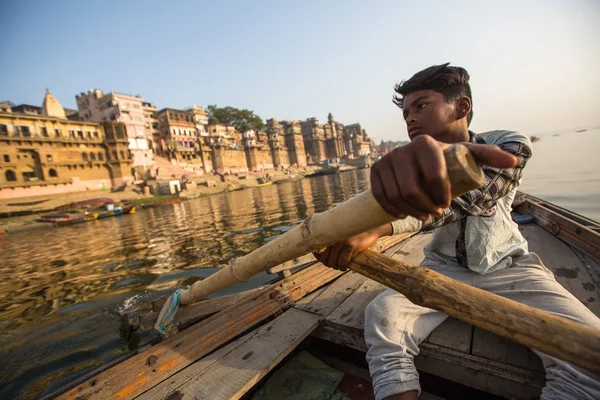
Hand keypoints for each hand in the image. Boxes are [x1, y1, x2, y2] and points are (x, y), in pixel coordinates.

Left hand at [313, 224, 391, 269]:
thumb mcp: (341, 234)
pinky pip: (342, 262)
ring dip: (337, 267)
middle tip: (337, 264)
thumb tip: (320, 254)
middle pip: (324, 259)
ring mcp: (341, 242)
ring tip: (342, 265)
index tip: (324, 260)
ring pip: (333, 262)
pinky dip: (343, 267)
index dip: (319, 258)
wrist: (371, 228)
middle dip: (330, 264)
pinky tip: (346, 266)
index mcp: (330, 235)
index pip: (318, 250)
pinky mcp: (350, 246)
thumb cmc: (355, 233)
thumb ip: (332, 240)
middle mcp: (333, 238)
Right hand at [371, 136, 516, 219]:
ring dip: (410, 211)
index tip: (447, 205)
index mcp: (427, 143)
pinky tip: (402, 213)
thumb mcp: (467, 156)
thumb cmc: (448, 160)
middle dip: (425, 207)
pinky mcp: (375, 170)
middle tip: (436, 214)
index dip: (441, 197)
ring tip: (423, 215)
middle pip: (413, 189)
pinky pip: (380, 195)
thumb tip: (513, 162)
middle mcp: (403, 148)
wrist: (419, 158)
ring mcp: (387, 159)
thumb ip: (489, 156)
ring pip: (396, 195)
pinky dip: (392, 208)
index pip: (434, 177)